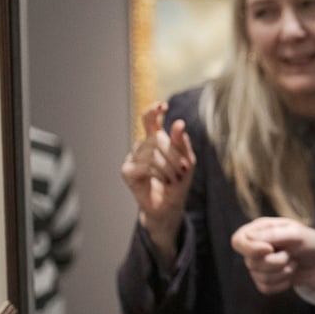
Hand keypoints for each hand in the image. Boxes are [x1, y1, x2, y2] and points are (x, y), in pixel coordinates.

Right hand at [121, 102, 196, 257]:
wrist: (170, 207)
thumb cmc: (179, 183)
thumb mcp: (187, 161)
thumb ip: (182, 143)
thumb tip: (178, 122)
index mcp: (156, 139)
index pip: (149, 118)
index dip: (153, 110)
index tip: (163, 106)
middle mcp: (142, 145)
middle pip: (156, 138)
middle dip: (173, 154)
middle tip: (182, 169)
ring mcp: (133, 157)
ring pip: (151, 152)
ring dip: (168, 167)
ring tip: (174, 178)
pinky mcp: (127, 171)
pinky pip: (144, 165)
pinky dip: (157, 173)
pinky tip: (161, 180)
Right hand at [230, 217, 314, 292]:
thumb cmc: (310, 242)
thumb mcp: (296, 233)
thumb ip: (273, 234)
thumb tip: (249, 238)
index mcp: (259, 230)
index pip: (238, 241)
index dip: (250, 248)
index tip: (269, 249)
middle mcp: (256, 247)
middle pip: (250, 262)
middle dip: (275, 262)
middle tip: (291, 255)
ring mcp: (259, 265)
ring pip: (258, 277)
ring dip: (282, 272)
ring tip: (293, 263)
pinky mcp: (266, 280)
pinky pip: (265, 288)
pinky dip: (282, 283)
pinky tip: (290, 275)